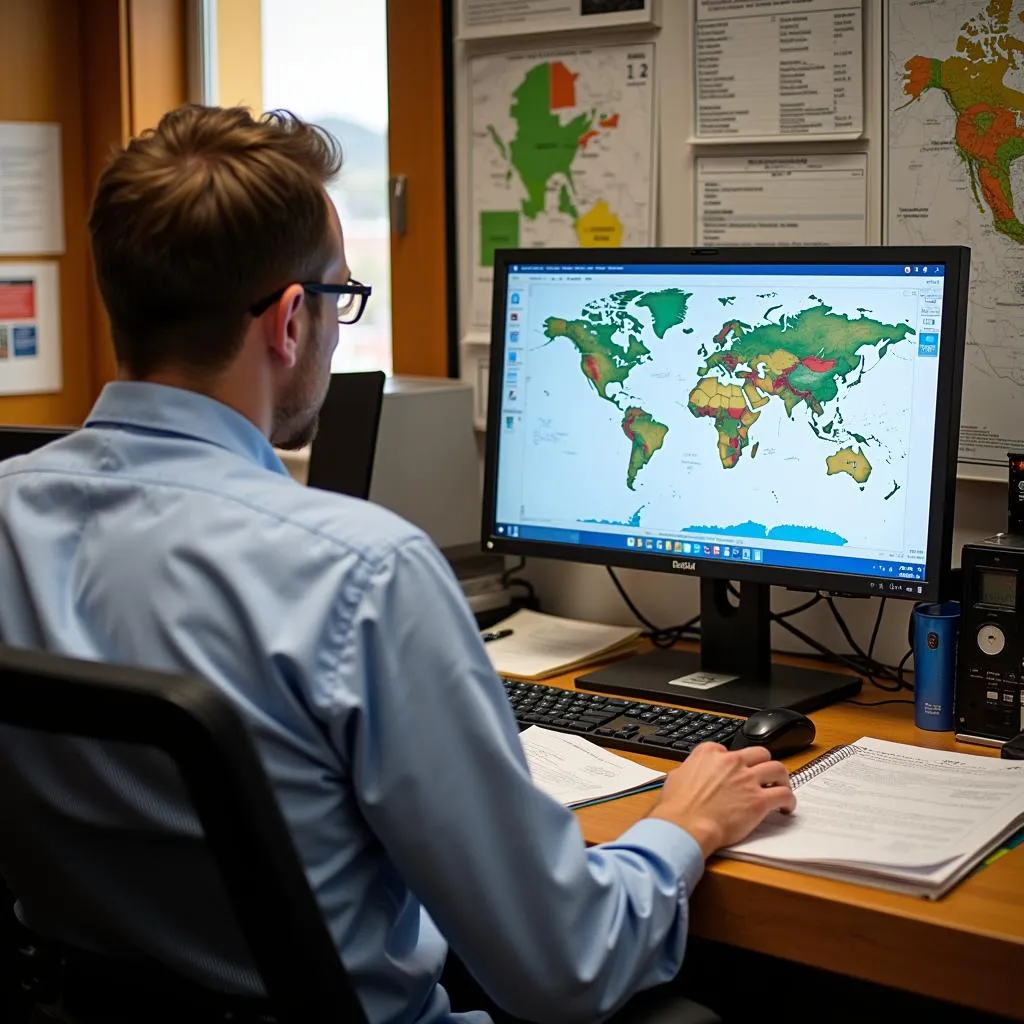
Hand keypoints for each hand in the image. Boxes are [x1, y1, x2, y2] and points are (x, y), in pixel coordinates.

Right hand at [646, 742, 794, 857]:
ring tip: (781, 788)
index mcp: (710, 753)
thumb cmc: (677, 808)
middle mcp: (731, 762)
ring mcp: (747, 780)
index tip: (738, 771)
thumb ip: (690, 770)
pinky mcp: (759, 801)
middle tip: (766, 776)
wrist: (685, 826)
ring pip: (777, 769)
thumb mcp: (677, 777)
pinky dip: (788, 800)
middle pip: (759, 754)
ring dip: (782, 778)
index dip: (737, 762)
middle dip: (764, 764)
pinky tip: (786, 807)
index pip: (731, 750)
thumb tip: (691, 774)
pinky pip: (784, 795)